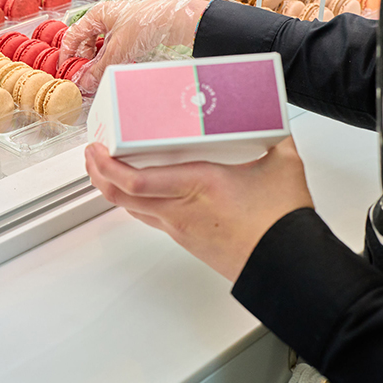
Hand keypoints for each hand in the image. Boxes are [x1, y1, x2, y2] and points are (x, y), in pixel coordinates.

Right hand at [60, 0, 216, 94]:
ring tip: (100, 74)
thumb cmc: (145, 25)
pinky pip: (115, 44)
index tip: (65, 69)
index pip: (73, 34)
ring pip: (101, 43)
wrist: (176, 20)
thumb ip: (99, 68)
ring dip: (99, 59)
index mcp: (97, 14)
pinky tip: (116, 66)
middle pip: (87, 39)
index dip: (67, 53)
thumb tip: (84, 84)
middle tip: (85, 76)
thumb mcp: (118, 50)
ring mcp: (120, 22)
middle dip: (84, 59)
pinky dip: (111, 56)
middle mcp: (106, 16)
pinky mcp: (132, 29)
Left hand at [84, 138, 313, 281]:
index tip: (96, 148)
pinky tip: (142, 190)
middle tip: (92, 153)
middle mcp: (181, 210)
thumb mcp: (282, 164)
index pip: (135, 180)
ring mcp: (181, 229)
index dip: (106, 166)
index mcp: (197, 186)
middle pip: (121, 197)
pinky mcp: (188, 241)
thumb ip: (273, 134)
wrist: (290, 267)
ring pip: (132, 209)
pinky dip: (136, 201)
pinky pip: (151, 218)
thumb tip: (271, 116)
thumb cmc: (283, 223)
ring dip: (114, 189)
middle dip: (98, 174)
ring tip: (109, 168)